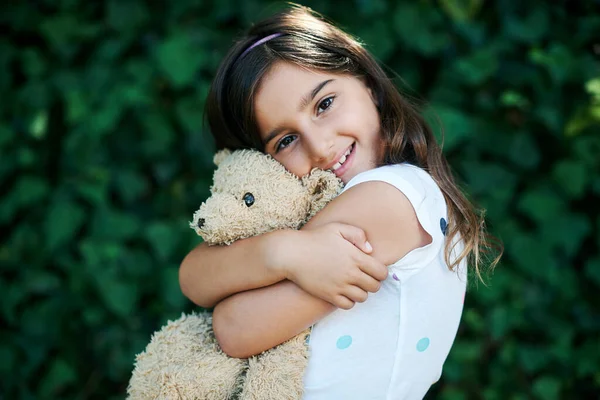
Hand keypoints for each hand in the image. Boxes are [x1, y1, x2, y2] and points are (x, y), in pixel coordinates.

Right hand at [270, 223, 388, 309]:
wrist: (291, 254)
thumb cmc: (314, 239)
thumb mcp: (337, 228)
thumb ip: (358, 235)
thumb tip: (370, 250)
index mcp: (356, 257)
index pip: (381, 272)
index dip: (380, 272)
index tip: (373, 269)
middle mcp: (350, 273)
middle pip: (374, 287)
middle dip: (373, 282)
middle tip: (364, 277)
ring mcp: (340, 286)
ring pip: (363, 297)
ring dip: (361, 292)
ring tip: (353, 284)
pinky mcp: (329, 295)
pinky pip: (348, 305)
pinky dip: (349, 300)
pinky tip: (343, 291)